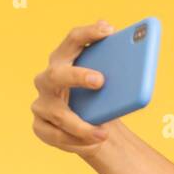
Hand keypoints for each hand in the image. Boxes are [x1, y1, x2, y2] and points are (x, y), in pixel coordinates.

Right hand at [31, 20, 118, 154]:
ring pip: (59, 115)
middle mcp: (47, 79)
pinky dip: (78, 142)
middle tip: (101, 80)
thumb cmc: (98, 100)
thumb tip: (134, 57)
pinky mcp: (40, 127)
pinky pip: (57, 137)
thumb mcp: (108, 85)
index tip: (109, 30)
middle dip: (77, 76)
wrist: (91, 129)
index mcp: (63, 60)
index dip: (89, 33)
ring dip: (83, 126)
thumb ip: (114, 68)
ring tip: (104, 134)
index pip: (73, 40)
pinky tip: (94, 144)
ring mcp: (41, 104)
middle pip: (57, 75)